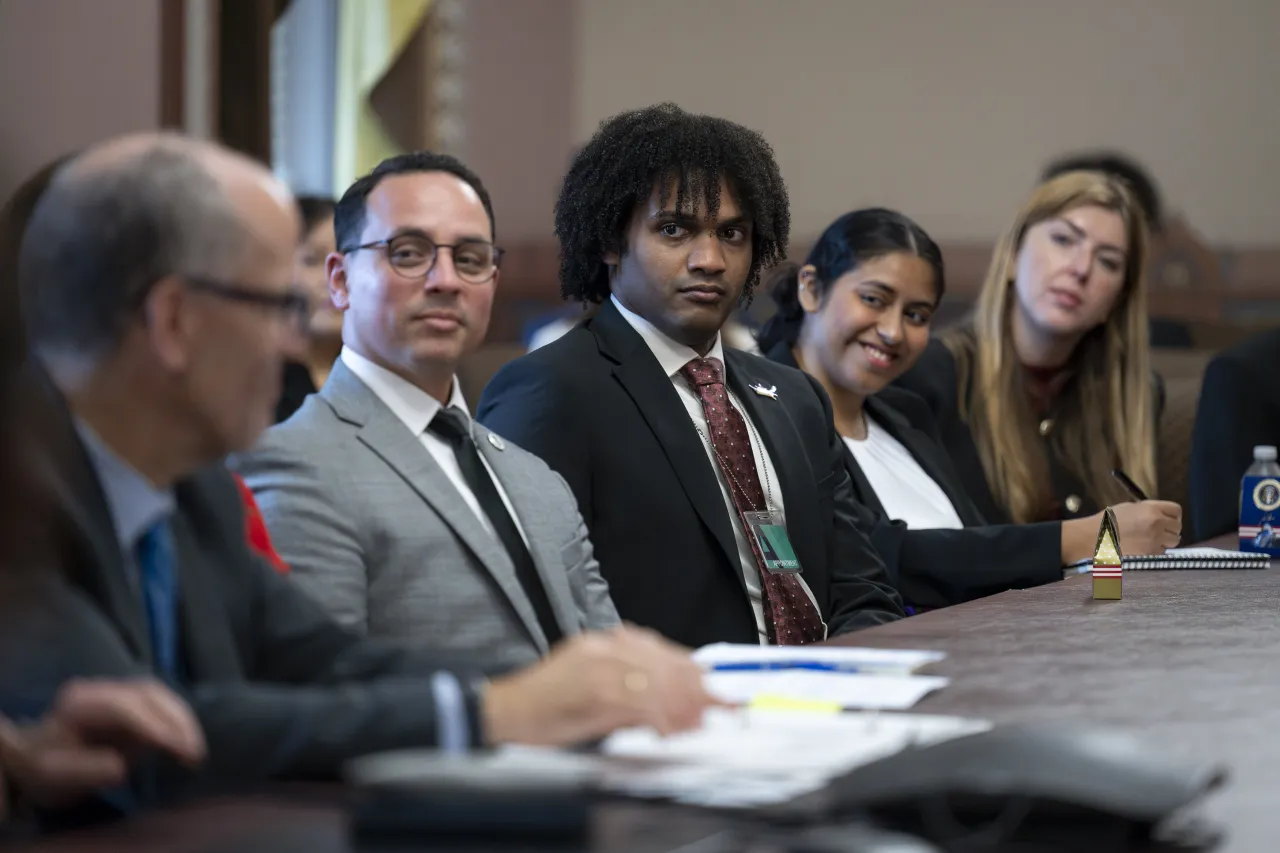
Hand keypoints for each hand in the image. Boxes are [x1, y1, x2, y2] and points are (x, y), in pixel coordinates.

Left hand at [0, 679, 205, 811]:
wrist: (36, 757)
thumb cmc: (43, 769)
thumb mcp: (54, 776)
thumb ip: (85, 770)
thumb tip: (121, 766)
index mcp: (78, 703)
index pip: (122, 707)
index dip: (152, 724)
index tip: (176, 747)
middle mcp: (100, 689)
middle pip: (147, 694)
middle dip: (176, 720)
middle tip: (194, 752)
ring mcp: (117, 691)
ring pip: (159, 695)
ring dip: (183, 720)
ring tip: (195, 749)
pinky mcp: (132, 701)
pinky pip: (161, 703)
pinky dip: (179, 720)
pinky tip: (188, 740)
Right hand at [481, 624, 722, 746]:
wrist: (503, 711)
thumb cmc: (545, 706)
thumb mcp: (591, 689)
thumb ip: (629, 689)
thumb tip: (673, 705)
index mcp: (604, 642)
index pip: (660, 650)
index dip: (692, 672)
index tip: (715, 691)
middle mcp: (604, 647)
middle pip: (664, 662)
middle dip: (696, 688)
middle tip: (721, 708)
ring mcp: (599, 665)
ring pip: (657, 679)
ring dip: (683, 703)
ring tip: (701, 721)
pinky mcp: (594, 689)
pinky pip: (638, 701)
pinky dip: (660, 716)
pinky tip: (669, 729)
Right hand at [1110, 500, 1182, 554]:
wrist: (1094, 537)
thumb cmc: (1109, 521)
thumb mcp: (1130, 508)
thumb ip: (1149, 510)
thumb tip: (1163, 516)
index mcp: (1151, 508)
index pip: (1176, 510)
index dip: (1173, 515)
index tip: (1169, 519)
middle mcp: (1157, 523)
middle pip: (1177, 527)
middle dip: (1170, 529)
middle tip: (1159, 531)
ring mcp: (1155, 539)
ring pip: (1173, 541)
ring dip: (1165, 541)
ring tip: (1149, 539)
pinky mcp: (1150, 553)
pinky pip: (1161, 552)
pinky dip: (1154, 550)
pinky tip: (1141, 547)